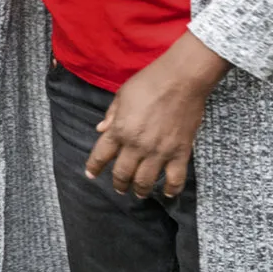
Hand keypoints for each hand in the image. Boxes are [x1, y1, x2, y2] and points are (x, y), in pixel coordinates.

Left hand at [85, 32, 228, 198]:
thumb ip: (111, 115)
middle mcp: (136, 145)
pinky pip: (175, 179)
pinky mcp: (180, 152)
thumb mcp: (122, 94)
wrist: (182, 79)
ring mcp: (159, 151)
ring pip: (145, 181)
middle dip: (118, 183)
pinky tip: (166, 192)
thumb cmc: (149, 82)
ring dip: (139, 190)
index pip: (101, 155)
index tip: (91, 174)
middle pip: (122, 173)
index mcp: (120, 130)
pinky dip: (170, 189)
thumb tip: (101, 129)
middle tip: (119, 187)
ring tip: (138, 192)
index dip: (94, 167)